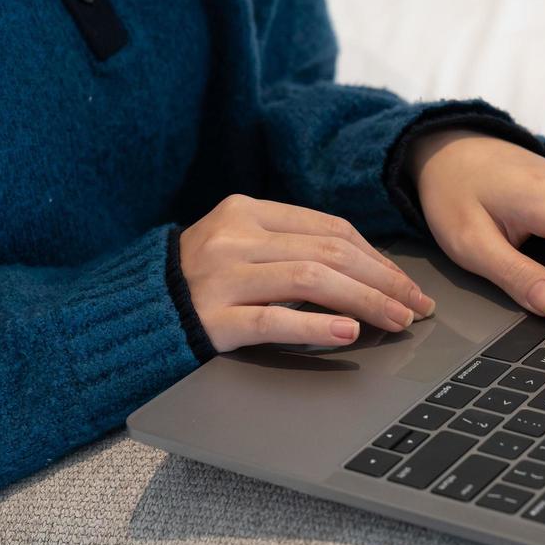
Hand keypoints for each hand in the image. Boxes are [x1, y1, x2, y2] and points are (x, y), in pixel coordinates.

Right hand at [180, 194, 435, 351]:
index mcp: (246, 211)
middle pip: (330, 253)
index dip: (379, 257)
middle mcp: (234, 237)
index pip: (330, 229)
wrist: (128, 314)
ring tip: (396, 321)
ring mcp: (221, 278)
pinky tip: (348, 333)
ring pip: (311, 280)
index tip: (407, 284)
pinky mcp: (211, 319)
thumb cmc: (199, 283)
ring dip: (366, 301)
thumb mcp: (240, 247)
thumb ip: (291, 247)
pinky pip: (273, 321)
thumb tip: (371, 271)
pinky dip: (316, 327)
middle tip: (416, 307)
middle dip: (384, 281)